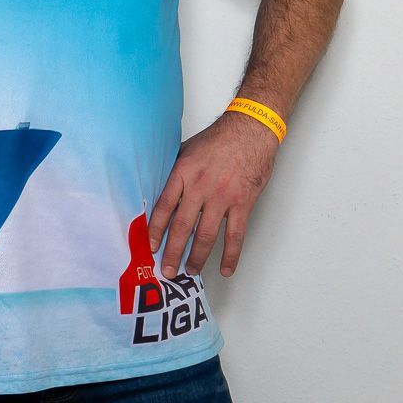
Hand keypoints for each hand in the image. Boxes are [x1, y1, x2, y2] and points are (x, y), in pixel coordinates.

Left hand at [146, 111, 280, 278]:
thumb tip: (158, 191)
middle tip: (167, 270)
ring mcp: (222, 196)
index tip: (150, 246)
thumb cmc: (219, 139)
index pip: (164, 206)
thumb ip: (174, 171)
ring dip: (197, 257)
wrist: (251, 130)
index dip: (155, 229)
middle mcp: (201, 186)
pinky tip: (224, 268)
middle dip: (173, 252)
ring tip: (190, 271)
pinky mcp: (242, 203)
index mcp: (183, 172)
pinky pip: (235, 235)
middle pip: (182, 226)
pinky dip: (230, 255)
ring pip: (206, 235)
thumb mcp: (187, 149)